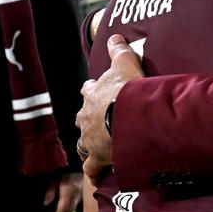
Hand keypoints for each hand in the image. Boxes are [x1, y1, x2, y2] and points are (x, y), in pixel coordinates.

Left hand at [44, 171, 82, 211]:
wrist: (80, 165)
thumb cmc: (64, 171)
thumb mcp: (54, 179)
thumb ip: (50, 191)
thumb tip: (45, 204)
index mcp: (68, 190)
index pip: (64, 207)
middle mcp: (76, 194)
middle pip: (69, 210)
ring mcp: (80, 195)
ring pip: (73, 208)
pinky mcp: (83, 194)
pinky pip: (76, 204)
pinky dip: (70, 210)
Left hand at [76, 34, 143, 183]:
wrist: (129, 117)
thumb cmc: (128, 90)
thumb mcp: (125, 63)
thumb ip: (119, 50)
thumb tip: (115, 35)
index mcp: (92, 94)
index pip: (88, 90)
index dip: (93, 90)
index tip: (98, 91)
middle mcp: (85, 116)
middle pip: (82, 117)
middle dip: (90, 118)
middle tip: (102, 120)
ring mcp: (89, 138)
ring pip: (85, 141)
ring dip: (91, 143)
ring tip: (101, 146)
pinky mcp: (97, 156)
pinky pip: (92, 167)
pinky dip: (94, 171)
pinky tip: (96, 175)